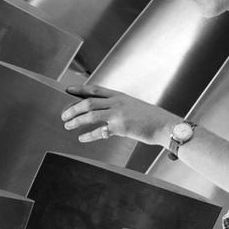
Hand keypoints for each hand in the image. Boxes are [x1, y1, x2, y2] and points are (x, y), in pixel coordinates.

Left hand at [60, 84, 175, 145]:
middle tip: (64, 115)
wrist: (165, 125)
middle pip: (88, 102)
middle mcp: (117, 102)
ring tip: (68, 125)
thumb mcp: (133, 106)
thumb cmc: (150, 118)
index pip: (95, 89)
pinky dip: (88, 135)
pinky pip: (99, 131)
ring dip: (76, 121)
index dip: (79, 89)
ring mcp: (118, 114)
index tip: (67, 90)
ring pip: (90, 115)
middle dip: (73, 108)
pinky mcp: (120, 127)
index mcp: (119, 96)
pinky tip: (82, 138)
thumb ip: (117, 107)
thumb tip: (102, 111)